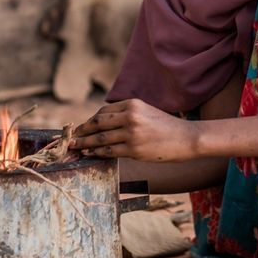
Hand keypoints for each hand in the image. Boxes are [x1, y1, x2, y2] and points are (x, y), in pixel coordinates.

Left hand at [71, 99, 197, 162]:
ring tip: (75, 147)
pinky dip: (97, 152)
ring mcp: (132, 133)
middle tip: (71, 138)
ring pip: (100, 138)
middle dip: (81, 131)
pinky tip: (90, 154)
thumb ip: (127, 113)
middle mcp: (130, 116)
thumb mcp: (146, 111)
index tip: (81, 127)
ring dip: (85, 144)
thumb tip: (103, 123)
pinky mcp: (134, 149)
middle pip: (97, 123)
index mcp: (133, 104)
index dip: (89, 121)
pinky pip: (109, 151)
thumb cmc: (166, 126)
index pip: (103, 112)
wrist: (186, 138)